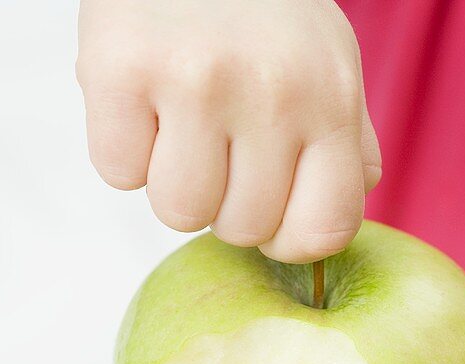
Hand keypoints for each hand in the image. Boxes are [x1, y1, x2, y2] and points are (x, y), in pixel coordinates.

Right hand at [76, 0, 380, 261]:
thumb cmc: (260, 9)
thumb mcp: (327, 63)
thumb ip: (344, 146)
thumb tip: (338, 222)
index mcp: (330, 97)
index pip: (326, 232)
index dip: (290, 239)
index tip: (272, 211)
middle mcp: (272, 91)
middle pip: (243, 229)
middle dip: (226, 201)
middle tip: (218, 141)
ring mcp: (195, 80)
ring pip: (179, 212)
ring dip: (171, 181)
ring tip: (179, 122)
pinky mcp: (120, 69)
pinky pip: (119, 174)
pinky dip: (123, 149)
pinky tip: (142, 101)